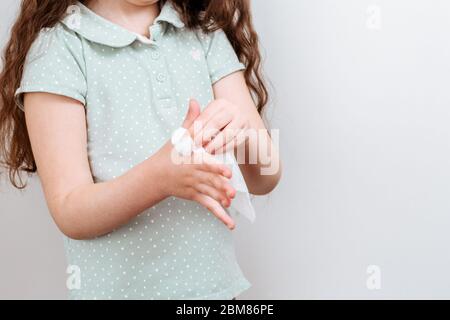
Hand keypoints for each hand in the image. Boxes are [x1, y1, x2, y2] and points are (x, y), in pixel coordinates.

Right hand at [156, 99, 236, 228]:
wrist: (154, 176)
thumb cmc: (169, 153)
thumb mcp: (178, 136)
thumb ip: (191, 120)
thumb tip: (195, 99)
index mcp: (191, 159)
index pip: (204, 163)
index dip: (216, 167)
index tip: (227, 170)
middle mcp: (192, 174)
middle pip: (208, 181)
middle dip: (221, 186)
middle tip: (233, 192)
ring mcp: (193, 187)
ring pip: (209, 194)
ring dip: (220, 200)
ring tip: (232, 204)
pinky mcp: (195, 197)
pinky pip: (208, 206)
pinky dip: (220, 215)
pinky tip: (231, 223)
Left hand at [190, 98, 255, 153]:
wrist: (235, 132)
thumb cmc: (215, 127)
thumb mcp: (204, 121)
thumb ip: (195, 116)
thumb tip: (191, 101)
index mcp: (220, 103)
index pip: (206, 115)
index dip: (196, 127)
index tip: (188, 138)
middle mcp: (233, 109)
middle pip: (216, 123)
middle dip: (204, 136)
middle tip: (196, 146)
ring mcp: (242, 120)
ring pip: (227, 134)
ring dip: (214, 144)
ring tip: (205, 151)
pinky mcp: (247, 132)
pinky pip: (234, 142)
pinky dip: (223, 149)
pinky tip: (215, 152)